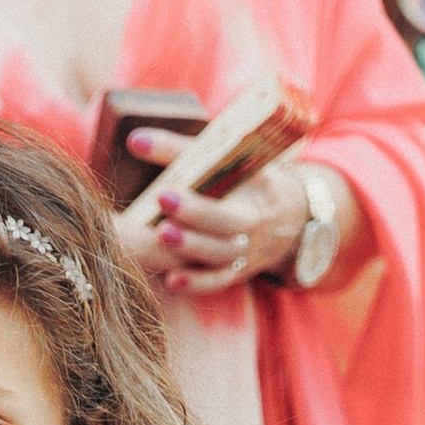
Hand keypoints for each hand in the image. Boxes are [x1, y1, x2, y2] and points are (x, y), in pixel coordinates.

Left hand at [116, 137, 335, 298]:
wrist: (290, 220)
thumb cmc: (245, 183)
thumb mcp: (230, 158)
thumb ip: (184, 151)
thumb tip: (134, 141)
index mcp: (252, 180)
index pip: (218, 162)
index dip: (177, 151)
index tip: (140, 142)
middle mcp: (251, 216)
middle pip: (225, 216)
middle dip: (196, 208)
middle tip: (163, 197)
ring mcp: (244, 248)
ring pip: (220, 251)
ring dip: (191, 245)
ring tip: (162, 234)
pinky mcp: (234, 272)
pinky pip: (217, 281)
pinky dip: (196, 283)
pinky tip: (170, 280)